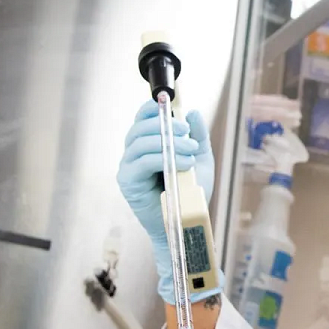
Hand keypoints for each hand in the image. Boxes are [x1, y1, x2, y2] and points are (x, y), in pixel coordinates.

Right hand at [117, 99, 216, 302]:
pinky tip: (183, 164)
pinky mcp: (128, 182)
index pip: (142, 120)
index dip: (151, 109)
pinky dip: (162, 158)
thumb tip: (192, 112)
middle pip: (139, 128)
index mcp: (147, 145)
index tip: (168, 106)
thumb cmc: (190, 193)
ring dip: (168, 143)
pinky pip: (141, 163)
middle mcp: (132, 154)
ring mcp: (128, 168)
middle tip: (188, 133)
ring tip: (191, 152)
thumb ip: (197, 136)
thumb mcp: (200, 159)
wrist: (186, 222)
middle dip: (164, 126)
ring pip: (140, 143)